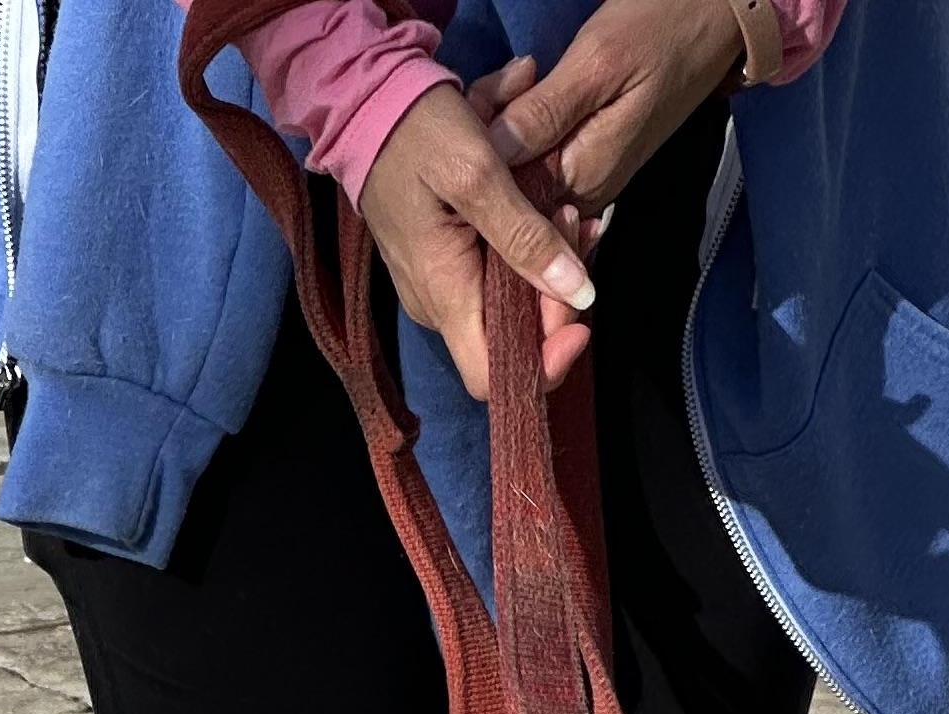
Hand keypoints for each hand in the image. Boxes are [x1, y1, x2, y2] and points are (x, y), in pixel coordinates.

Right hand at [360, 76, 593, 399]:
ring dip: (549, 264)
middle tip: (576, 226)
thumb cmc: (417, 133)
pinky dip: (529, 248)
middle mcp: (439, 305)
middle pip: (513, 338)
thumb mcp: (478, 174)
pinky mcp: (446, 262)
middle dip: (557, 296)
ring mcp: (441, 285)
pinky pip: (498, 275)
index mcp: (443, 295)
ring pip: (511, 304)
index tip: (580, 316)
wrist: (368, 102)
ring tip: (568, 208)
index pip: (493, 377)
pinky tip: (549, 207)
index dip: (543, 363)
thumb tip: (580, 294)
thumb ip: (526, 238)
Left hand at [489, 0, 743, 212]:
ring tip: (511, 78)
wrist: (715, 17)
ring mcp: (589, 178)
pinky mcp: (590, 158)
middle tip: (494, 84)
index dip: (481, 157)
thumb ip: (547, 113)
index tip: (472, 108)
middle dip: (488, 141)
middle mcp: (584, 192)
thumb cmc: (660, 28)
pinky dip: (522, 125)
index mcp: (585, 177)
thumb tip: (494, 154)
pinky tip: (522, 89)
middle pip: (512, 189)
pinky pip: (539, 156)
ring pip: (522, 172)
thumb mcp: (599, 61)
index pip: (509, 197)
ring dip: (503, 129)